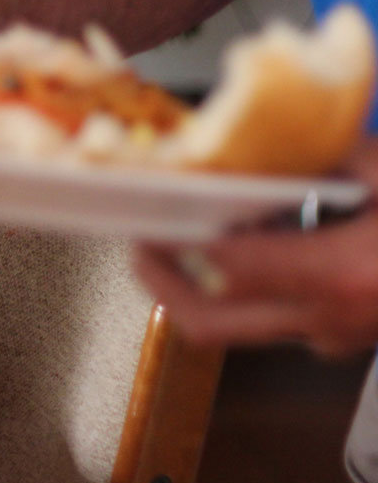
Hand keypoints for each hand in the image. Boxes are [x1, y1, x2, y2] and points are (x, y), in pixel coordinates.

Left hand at [133, 137, 377, 356]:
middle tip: (141, 247)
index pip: (228, 268)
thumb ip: (319, 156)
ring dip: (199, 290)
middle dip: (162, 285)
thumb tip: (256, 141)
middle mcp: (329, 318)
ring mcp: (334, 338)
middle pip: (210, 321)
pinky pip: (273, 322)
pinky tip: (246, 250)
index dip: (178, 244)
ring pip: (237, 328)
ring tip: (180, 244)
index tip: (149, 219)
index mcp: (341, 274)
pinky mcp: (341, 341)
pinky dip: (244, 291)